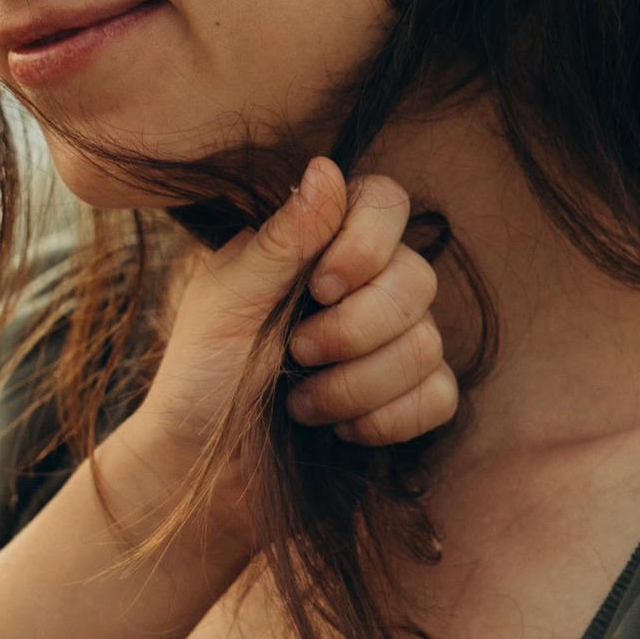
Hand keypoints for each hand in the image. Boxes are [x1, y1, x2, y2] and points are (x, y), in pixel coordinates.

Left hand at [131, 161, 456, 520]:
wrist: (202, 471)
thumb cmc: (200, 378)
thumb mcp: (226, 301)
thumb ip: (282, 239)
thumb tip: (327, 167)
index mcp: (315, 246)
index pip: (385, 201)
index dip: (369, 242)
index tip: (321, 286)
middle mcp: (362, 286)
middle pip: (418, 278)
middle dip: (354, 330)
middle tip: (295, 355)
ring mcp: (390, 343)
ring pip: (428, 343)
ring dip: (357, 385)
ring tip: (300, 405)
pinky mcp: (405, 400)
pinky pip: (440, 396)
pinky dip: (389, 418)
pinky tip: (343, 430)